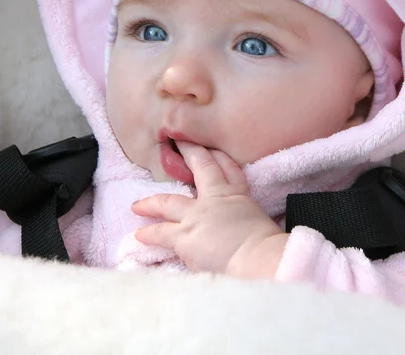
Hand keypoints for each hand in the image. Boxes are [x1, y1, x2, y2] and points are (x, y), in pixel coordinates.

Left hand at [132, 142, 287, 276]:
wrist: (258, 259)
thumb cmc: (267, 246)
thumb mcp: (260, 222)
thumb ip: (244, 219)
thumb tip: (243, 230)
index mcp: (237, 195)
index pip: (228, 169)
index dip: (218, 155)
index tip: (208, 145)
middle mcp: (214, 200)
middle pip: (199, 169)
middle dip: (188, 153)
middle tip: (176, 145)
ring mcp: (196, 216)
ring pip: (167, 203)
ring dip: (151, 203)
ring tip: (137, 206)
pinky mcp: (184, 236)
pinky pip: (161, 234)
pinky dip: (150, 234)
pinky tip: (140, 235)